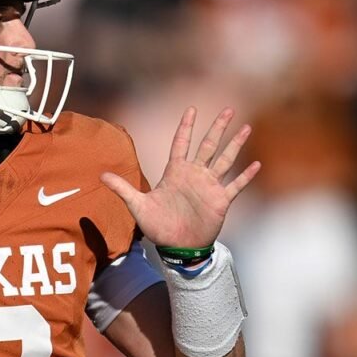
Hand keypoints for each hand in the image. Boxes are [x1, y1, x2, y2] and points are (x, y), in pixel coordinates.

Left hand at [100, 107, 260, 248]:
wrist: (177, 247)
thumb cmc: (158, 226)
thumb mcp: (137, 206)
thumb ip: (122, 189)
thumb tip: (100, 175)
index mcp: (175, 172)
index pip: (181, 143)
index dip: (186, 127)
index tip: (192, 109)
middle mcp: (194, 175)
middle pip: (208, 145)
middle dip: (218, 128)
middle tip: (228, 109)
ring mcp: (209, 186)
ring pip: (225, 160)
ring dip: (235, 144)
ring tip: (246, 127)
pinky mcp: (221, 200)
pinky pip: (235, 185)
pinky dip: (246, 175)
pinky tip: (256, 164)